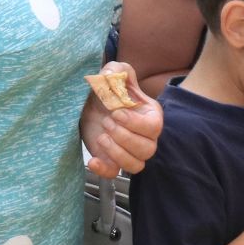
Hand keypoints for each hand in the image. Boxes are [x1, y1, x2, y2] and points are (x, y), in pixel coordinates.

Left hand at [82, 62, 162, 179]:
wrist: (89, 104)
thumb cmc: (107, 89)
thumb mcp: (113, 73)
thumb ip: (116, 70)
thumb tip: (111, 75)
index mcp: (150, 116)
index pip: (154, 127)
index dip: (135, 124)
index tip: (116, 113)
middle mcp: (145, 137)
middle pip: (147, 149)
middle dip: (124, 137)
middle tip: (107, 122)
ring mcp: (130, 152)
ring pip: (136, 165)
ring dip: (117, 153)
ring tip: (102, 137)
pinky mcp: (112, 161)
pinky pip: (115, 174)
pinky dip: (104, 170)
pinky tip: (93, 160)